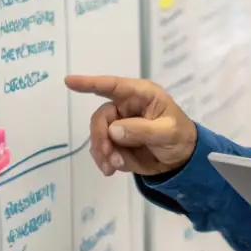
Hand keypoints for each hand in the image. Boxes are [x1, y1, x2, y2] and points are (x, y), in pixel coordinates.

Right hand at [64, 74, 197, 178]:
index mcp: (141, 95)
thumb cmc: (180, 137)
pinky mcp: (116, 142)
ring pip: (98, 135)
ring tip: (114, 167)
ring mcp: (119, 125)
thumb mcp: (168, 132)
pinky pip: (101, 149)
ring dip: (102, 152)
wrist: (181, 160)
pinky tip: (113, 169)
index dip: (90, 83)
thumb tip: (113, 130)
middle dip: (101, 137)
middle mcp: (126, 107)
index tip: (69, 81)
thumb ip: (142, 130)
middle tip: (108, 156)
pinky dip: (104, 160)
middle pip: (101, 117)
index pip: (112, 85)